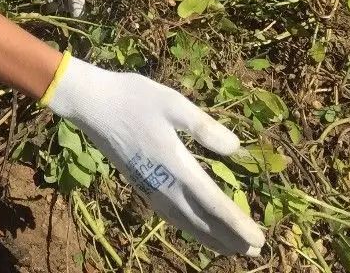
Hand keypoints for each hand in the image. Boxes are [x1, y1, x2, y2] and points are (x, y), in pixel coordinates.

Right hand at [44, 55, 265, 256]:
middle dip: (230, 238)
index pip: (214, 205)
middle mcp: (164, 184)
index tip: (258, 240)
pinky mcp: (139, 184)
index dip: (238, 225)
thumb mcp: (173, 103)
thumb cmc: (132, 98)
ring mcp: (149, 187)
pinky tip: (192, 226)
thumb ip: (204, 128)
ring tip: (230, 249)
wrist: (90, 104)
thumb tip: (236, 148)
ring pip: (185, 222)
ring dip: (210, 238)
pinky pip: (169, 216)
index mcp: (177, 165)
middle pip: (202, 221)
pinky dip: (187, 227)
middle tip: (254, 252)